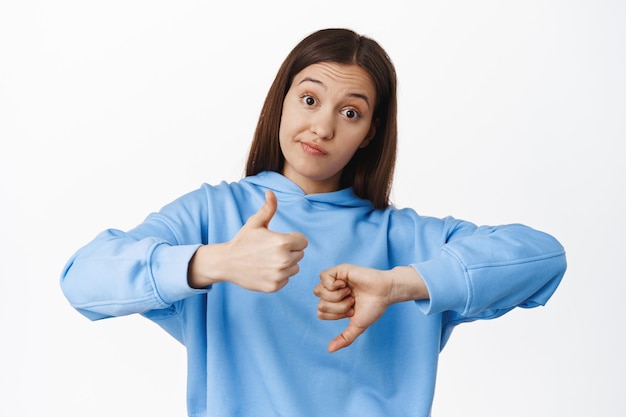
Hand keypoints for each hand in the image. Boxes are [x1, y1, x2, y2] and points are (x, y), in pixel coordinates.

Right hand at [188, 190, 307, 291]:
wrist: (227, 263)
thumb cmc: (243, 241)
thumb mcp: (255, 223)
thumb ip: (268, 208)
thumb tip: (271, 192)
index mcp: (283, 242)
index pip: (303, 241)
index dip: (292, 239)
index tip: (278, 240)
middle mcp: (284, 259)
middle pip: (300, 254)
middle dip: (289, 251)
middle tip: (270, 250)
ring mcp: (279, 274)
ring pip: (294, 268)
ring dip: (285, 264)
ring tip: (268, 260)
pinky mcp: (275, 286)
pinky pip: (286, 279)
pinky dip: (279, 276)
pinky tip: (265, 270)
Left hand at [314, 265, 427, 352]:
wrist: (385, 292)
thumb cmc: (374, 307)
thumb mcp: (357, 326)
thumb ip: (344, 338)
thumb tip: (329, 350)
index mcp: (335, 304)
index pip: (321, 313)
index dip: (335, 315)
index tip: (351, 310)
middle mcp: (333, 293)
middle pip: (320, 304)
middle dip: (338, 307)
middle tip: (352, 301)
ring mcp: (334, 281)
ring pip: (318, 291)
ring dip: (336, 296)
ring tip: (350, 293)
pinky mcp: (338, 270)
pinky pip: (323, 277)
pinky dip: (334, 285)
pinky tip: (346, 284)